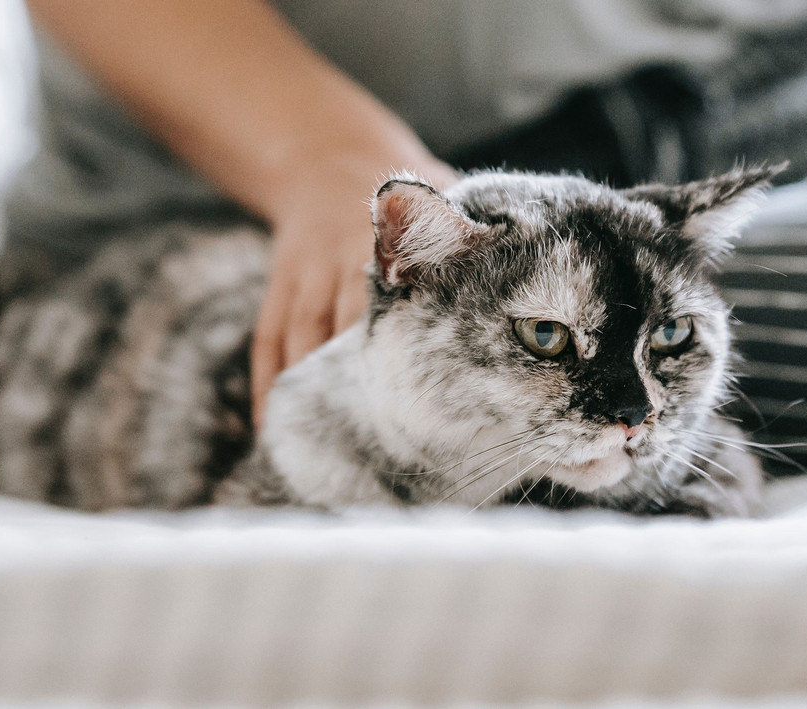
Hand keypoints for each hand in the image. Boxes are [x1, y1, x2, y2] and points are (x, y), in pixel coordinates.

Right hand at [250, 158, 456, 428]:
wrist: (325, 158)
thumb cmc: (408, 200)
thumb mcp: (445, 201)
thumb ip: (475, 242)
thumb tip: (538, 281)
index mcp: (388, 246)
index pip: (399, 308)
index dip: (411, 352)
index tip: (432, 403)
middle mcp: (340, 263)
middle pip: (347, 335)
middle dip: (365, 391)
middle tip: (383, 450)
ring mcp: (305, 278)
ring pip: (304, 344)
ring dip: (315, 398)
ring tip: (329, 455)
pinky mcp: (278, 290)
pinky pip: (268, 342)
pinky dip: (270, 386)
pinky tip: (273, 430)